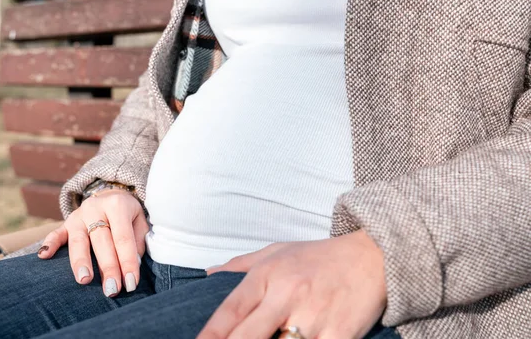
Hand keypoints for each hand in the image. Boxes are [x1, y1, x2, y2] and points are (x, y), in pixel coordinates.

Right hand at [38, 189, 148, 297]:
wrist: (111, 194)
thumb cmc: (129, 214)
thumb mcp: (141, 220)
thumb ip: (138, 240)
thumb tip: (132, 265)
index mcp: (117, 205)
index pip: (123, 238)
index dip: (128, 261)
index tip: (131, 283)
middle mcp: (96, 208)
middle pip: (101, 241)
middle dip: (107, 267)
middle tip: (112, 289)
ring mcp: (78, 215)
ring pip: (78, 240)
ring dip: (81, 261)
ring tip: (84, 280)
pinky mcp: (66, 223)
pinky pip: (56, 233)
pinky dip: (49, 244)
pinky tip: (43, 257)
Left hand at [198, 230, 386, 338]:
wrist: (373, 255)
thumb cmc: (319, 256)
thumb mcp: (277, 250)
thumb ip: (240, 264)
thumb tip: (207, 275)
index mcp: (269, 274)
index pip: (230, 310)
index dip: (209, 335)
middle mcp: (288, 294)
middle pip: (247, 336)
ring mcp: (314, 316)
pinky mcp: (340, 334)